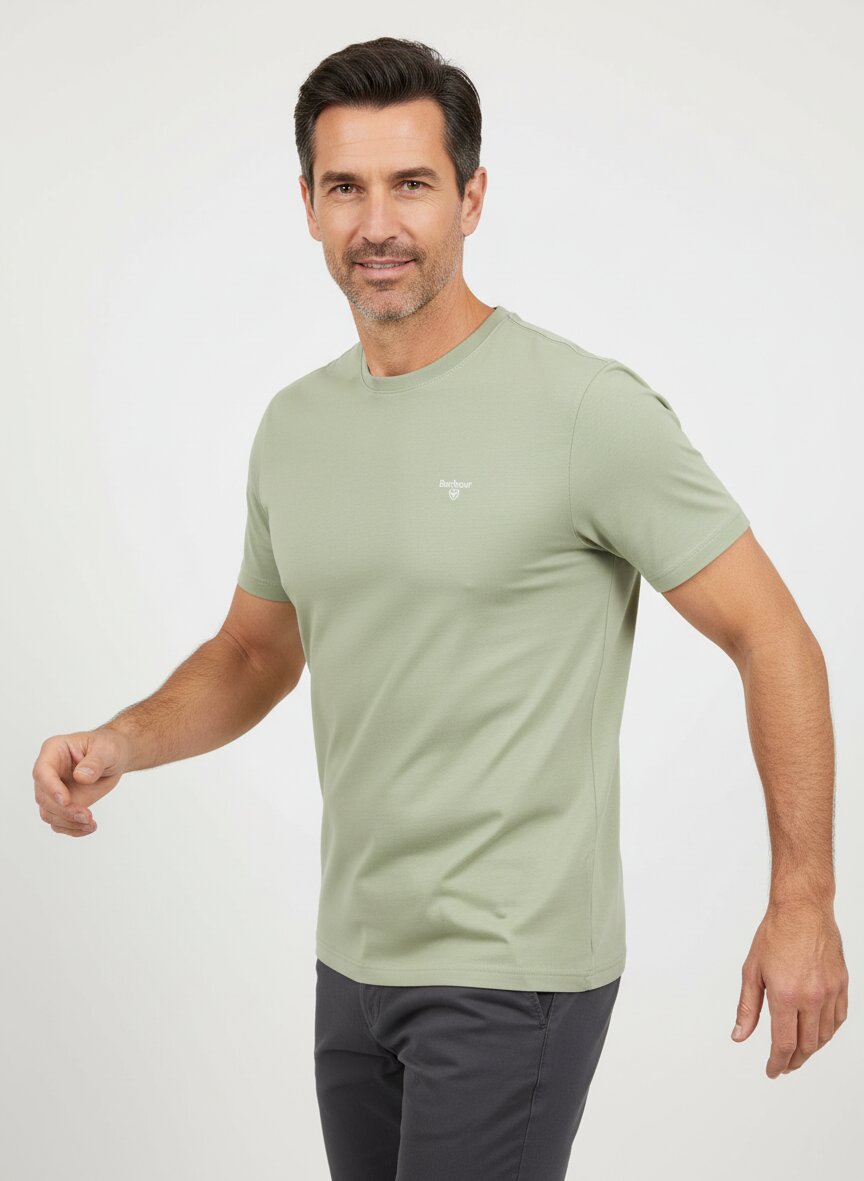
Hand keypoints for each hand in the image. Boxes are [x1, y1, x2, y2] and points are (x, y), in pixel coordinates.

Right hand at [32, 729, 130, 837]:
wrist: (114, 759)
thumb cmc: (108, 747)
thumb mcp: (106, 749)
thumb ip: (94, 762)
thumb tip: (81, 777)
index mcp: (54, 751)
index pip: (43, 771)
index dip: (51, 787)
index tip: (65, 801)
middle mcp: (49, 771)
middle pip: (44, 796)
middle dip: (64, 810)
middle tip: (86, 816)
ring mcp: (53, 789)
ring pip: (49, 812)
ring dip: (68, 822)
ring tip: (90, 823)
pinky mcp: (61, 804)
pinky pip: (58, 822)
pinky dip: (72, 828)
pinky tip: (87, 828)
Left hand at [731, 900, 848, 1076]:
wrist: (803, 909)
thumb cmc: (776, 933)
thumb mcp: (752, 970)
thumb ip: (747, 1007)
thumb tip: (739, 1035)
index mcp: (786, 995)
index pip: (784, 1044)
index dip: (777, 1063)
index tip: (772, 1071)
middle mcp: (812, 997)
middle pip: (806, 1045)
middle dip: (794, 1060)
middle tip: (784, 1066)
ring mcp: (830, 992)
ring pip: (825, 1035)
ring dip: (812, 1049)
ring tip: (799, 1052)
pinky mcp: (842, 984)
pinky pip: (839, 1019)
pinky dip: (828, 1032)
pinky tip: (819, 1033)